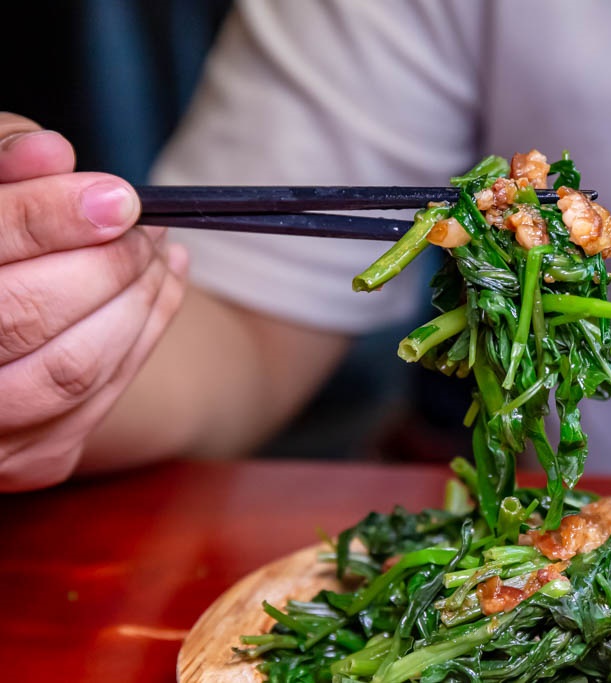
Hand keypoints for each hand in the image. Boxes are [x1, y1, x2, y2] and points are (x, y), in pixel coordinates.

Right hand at [0, 113, 187, 490]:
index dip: (46, 219)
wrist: (3, 313)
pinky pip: (104, 397)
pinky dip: (148, 332)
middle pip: (24, 316)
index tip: (119, 198)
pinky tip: (163, 284)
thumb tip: (51, 152)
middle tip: (142, 225)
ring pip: (73, 368)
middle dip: (105, 263)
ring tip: (157, 250)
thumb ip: (0, 161)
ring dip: (138, 300)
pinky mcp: (28, 464)